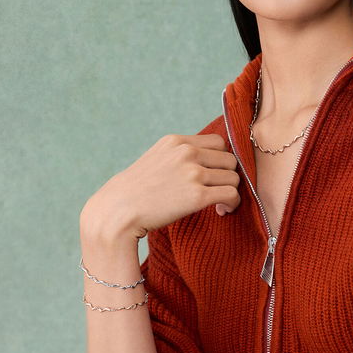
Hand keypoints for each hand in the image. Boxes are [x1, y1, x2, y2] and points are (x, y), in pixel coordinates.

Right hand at [81, 132, 241, 241]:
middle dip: (226, 176)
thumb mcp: (156, 159)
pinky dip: (232, 203)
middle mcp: (186, 152)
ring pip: (233, 177)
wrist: (118, 210)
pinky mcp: (197, 195)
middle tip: (216, 191)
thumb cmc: (137, 190)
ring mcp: (192, 173)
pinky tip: (221, 211)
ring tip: (218, 203)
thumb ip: (179, 155)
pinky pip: (231, 194)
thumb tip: (207, 162)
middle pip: (229, 160)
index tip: (212, 175)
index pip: (218, 142)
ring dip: (230, 191)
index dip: (219, 160)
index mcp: (176, 141)